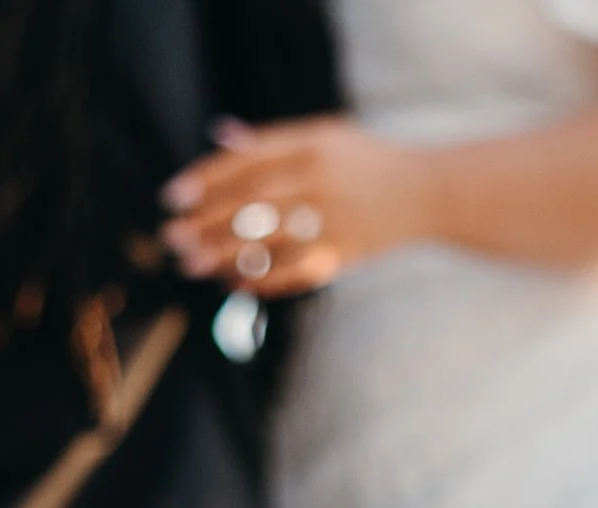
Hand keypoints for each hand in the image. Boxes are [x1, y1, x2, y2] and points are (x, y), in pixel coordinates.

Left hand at [162, 117, 432, 295]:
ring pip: (264, 242)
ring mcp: (329, 220)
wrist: (424, 193)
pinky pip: (288, 272)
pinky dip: (257, 279)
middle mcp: (318, 180)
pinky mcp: (339, 254)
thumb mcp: (325, 136)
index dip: (205, 180)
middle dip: (205, 223)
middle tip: (172, 238)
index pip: (247, 162)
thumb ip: (272, 141)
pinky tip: (231, 282)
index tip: (173, 197)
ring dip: (222, 255)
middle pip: (249, 205)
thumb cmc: (365, 163)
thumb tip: (220, 137)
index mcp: (311, 144)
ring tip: (191, 263)